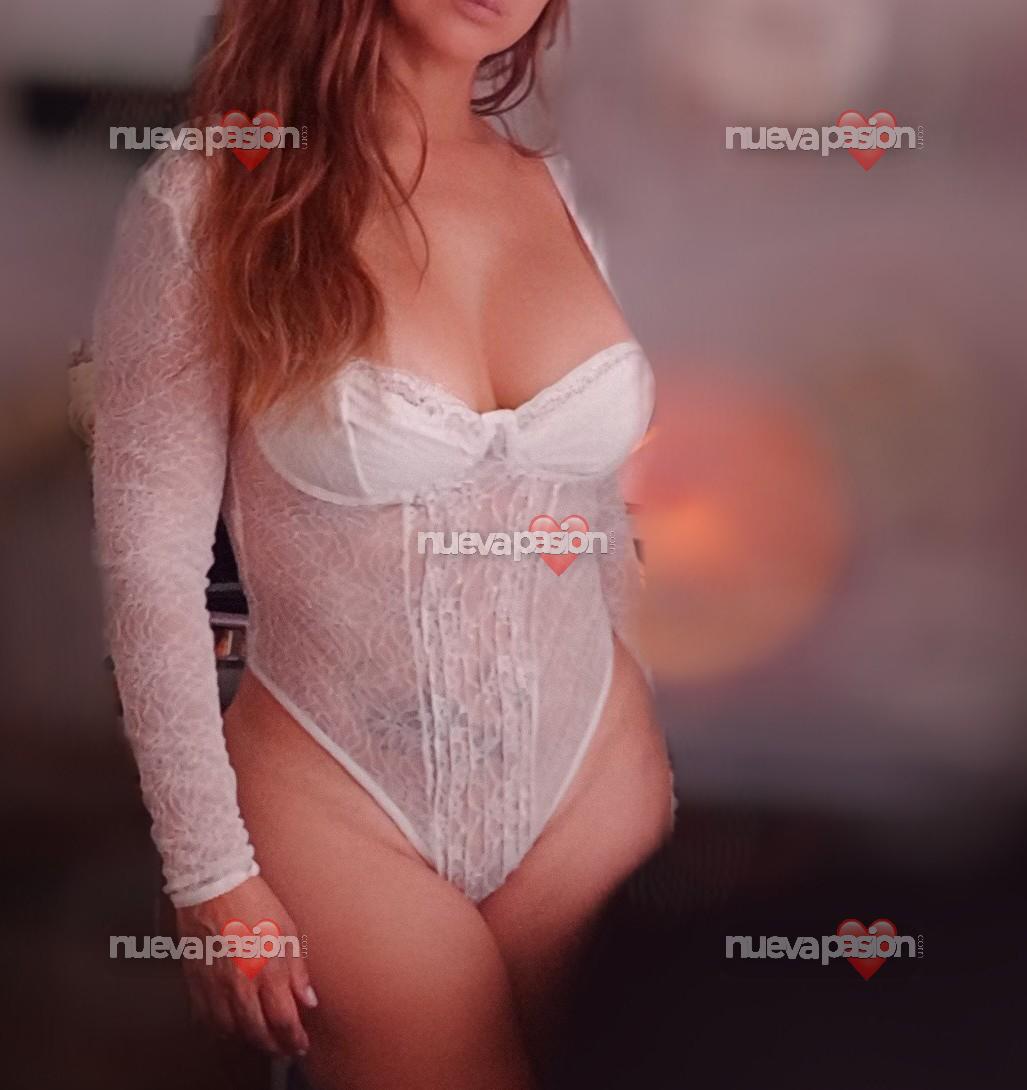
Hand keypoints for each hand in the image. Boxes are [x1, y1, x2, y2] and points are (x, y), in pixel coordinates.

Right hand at [175, 875, 317, 1057]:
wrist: (213, 885)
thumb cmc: (252, 900)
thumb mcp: (288, 930)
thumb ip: (298, 970)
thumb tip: (308, 998)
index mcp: (267, 969)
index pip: (283, 1020)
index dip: (294, 1039)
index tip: (300, 1044)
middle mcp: (241, 983)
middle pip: (258, 1033)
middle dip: (274, 1046)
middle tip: (284, 1047)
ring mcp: (216, 986)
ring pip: (232, 1031)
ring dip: (249, 1039)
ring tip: (262, 1037)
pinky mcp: (196, 983)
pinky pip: (208, 1019)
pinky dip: (223, 1028)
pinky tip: (233, 1025)